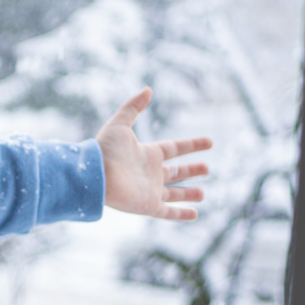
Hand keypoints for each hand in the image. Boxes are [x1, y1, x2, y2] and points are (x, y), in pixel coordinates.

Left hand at [97, 88, 212, 220]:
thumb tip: (148, 89)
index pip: (173, 149)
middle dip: (191, 170)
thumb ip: (133, 107)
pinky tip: (195, 214)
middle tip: (208, 168)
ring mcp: (150, 191)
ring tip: (203, 194)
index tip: (209, 142)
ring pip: (174, 193)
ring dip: (188, 194)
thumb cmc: (105, 150)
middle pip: (175, 173)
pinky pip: (168, 212)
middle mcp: (150, 173)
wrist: (95, 174)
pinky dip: (181, 214)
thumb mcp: (120, 123)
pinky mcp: (147, 206)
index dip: (192, 145)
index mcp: (146, 154)